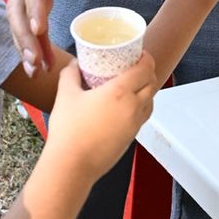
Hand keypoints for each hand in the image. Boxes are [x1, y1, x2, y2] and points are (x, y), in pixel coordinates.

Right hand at [7, 0, 141, 73]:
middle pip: (17, 9)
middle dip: (24, 37)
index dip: (36, 8)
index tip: (40, 29)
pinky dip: (28, 40)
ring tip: (36, 69)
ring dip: (23, 44)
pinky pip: (23, 19)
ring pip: (15, 18)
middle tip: (37, 63)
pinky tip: (40, 60)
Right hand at [44, 54, 157, 178]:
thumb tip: (74, 63)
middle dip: (148, 72)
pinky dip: (141, 106)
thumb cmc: (69, 129)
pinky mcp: (131, 138)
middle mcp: (134, 107)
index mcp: (120, 92)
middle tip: (135, 66)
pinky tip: (125, 106)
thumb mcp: (65, 95)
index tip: (141, 53)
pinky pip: (143, 116)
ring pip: (151, 101)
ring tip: (132, 85)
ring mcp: (135, 124)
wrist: (72, 165)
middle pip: (152, 84)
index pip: (145, 69)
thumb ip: (70, 74)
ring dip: (147, 90)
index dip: (147, 58)